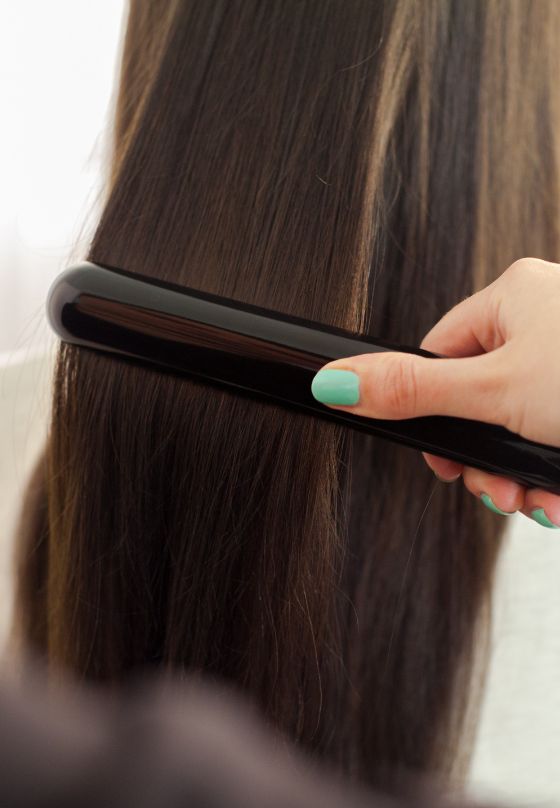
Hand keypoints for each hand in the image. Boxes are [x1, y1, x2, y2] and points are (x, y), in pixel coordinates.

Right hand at [311, 257, 559, 527]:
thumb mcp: (495, 390)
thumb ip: (413, 391)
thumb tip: (334, 382)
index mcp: (512, 297)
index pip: (438, 353)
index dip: (431, 412)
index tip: (444, 457)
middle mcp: (544, 320)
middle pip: (478, 399)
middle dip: (482, 459)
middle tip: (492, 489)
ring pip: (517, 426)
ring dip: (517, 476)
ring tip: (532, 499)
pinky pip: (551, 435)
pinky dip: (550, 472)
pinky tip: (557, 493)